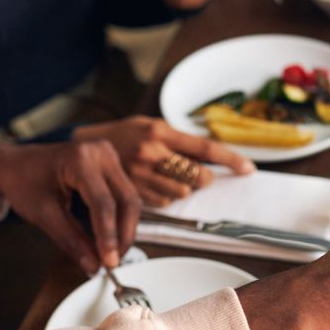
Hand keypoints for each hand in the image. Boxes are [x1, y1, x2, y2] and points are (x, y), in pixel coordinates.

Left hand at [0, 142, 141, 273]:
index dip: (108, 236)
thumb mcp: (43, 214)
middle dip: (123, 235)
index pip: (103, 203)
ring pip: (130, 199)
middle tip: (114, 262)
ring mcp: (109, 155)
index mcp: (80, 158)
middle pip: (126, 200)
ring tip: (112, 253)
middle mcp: (101, 152)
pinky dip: (119, 219)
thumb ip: (71, 240)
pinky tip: (112, 237)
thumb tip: (94, 265)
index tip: (109, 263)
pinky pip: (124, 195)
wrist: (15, 163)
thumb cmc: (24, 182)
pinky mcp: (112, 165)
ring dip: (124, 229)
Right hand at [73, 116, 254, 206]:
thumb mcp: (150, 126)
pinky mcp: (131, 191)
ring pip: (181, 193)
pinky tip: (154, 186)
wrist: (82, 145)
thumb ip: (178, 140)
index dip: (230, 159)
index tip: (247, 168)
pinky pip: (162, 203)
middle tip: (199, 176)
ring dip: (182, 190)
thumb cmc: (123, 135)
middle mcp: (151, 151)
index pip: (204, 147)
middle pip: (196, 176)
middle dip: (202, 179)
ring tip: (168, 178)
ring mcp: (139, 174)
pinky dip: (165, 198)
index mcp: (159, 131)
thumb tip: (212, 158)